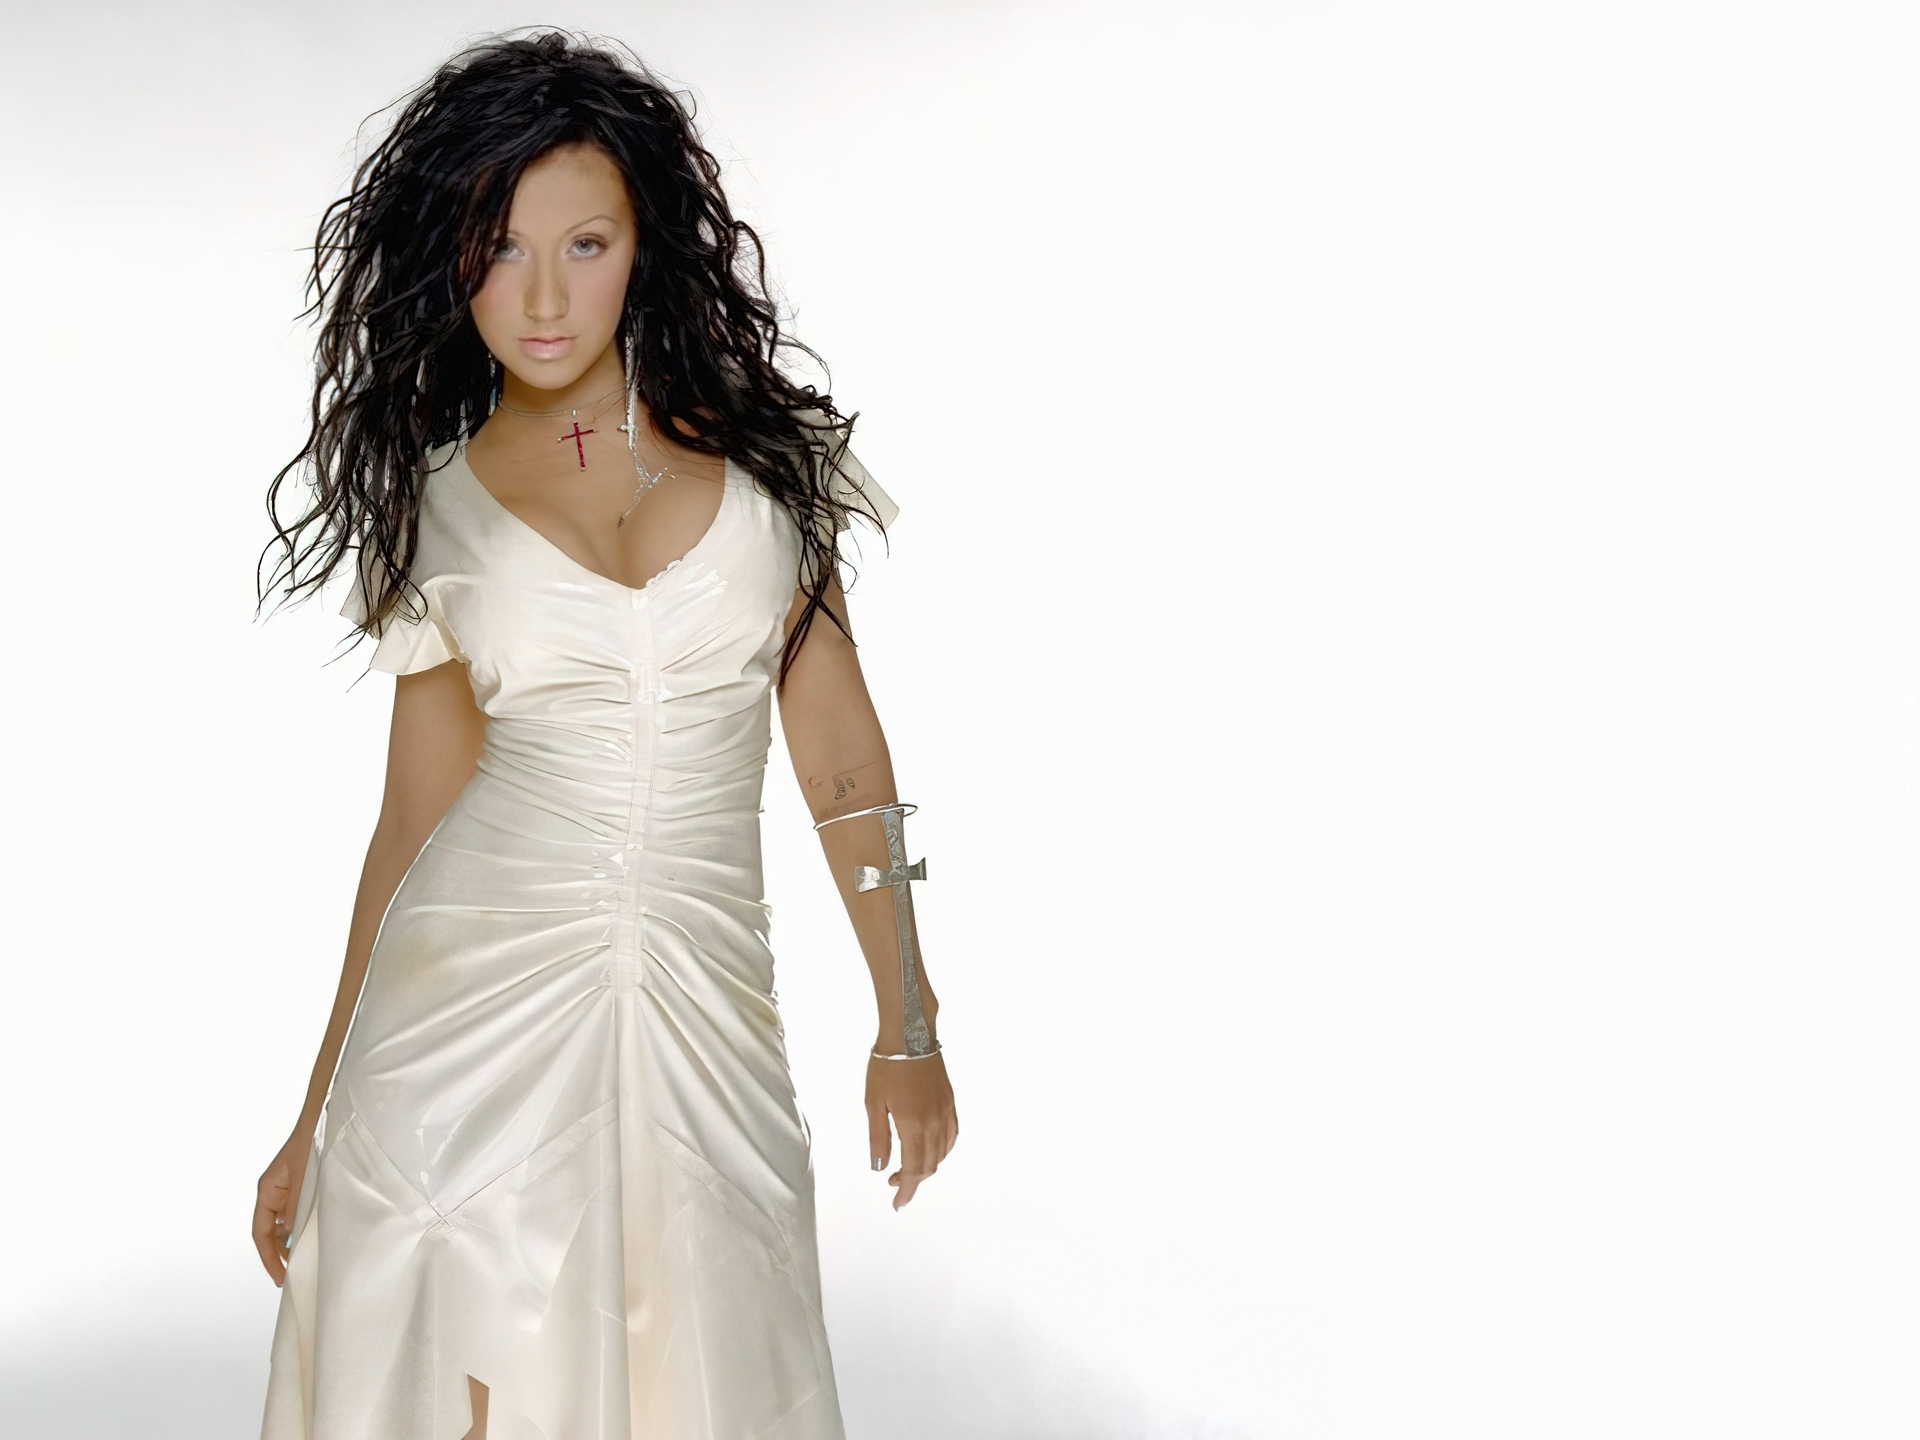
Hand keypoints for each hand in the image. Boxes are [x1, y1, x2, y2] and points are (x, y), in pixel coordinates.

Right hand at [252, 1129, 311, 1285]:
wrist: (323, 1120)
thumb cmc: (311, 1144)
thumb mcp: (303, 1178)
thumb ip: (297, 1206)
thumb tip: (292, 1236)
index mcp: (267, 1191)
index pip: (261, 1233)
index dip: (268, 1258)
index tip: (280, 1277)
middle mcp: (274, 1194)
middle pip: (271, 1233)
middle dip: (280, 1255)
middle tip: (295, 1276)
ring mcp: (288, 1192)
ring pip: (286, 1225)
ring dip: (294, 1242)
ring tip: (307, 1261)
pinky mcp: (303, 1189)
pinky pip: (299, 1214)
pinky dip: (304, 1227)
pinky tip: (316, 1238)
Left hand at [865, 1051, 957, 1209]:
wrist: (911, 1035)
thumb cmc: (887, 1067)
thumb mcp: (873, 1103)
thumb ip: (878, 1138)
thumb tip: (879, 1167)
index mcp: (913, 1125)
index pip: (913, 1170)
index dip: (906, 1190)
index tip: (897, 1203)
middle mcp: (934, 1122)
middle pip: (929, 1166)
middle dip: (913, 1182)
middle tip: (894, 1186)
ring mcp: (945, 1112)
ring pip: (942, 1153)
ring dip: (926, 1167)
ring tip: (906, 1169)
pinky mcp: (950, 1103)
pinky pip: (951, 1136)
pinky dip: (941, 1151)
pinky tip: (930, 1150)